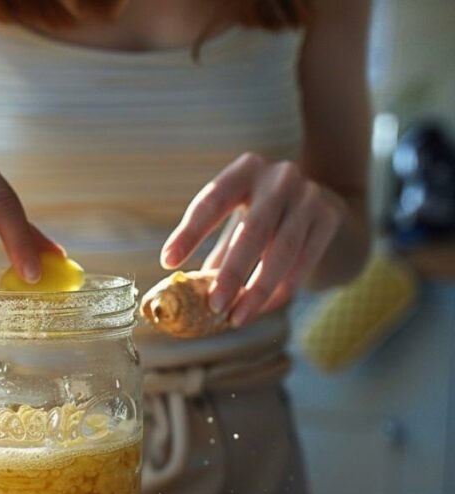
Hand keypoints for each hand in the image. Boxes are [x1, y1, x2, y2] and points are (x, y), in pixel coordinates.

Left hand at [161, 153, 345, 326]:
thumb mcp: (240, 221)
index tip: (168, 262)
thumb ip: (217, 251)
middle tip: (214, 306)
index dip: (189, 234)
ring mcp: (309, 195)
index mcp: (245, 170)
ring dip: (257, 290)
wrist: (329, 205)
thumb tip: (183, 293)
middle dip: (231, 273)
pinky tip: (262, 309)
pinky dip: (281, 290)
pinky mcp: (330, 218)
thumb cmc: (266, 218)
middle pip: (251, 231)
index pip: (212, 202)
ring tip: (237, 318)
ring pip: (281, 252)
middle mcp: (280, 177)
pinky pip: (303, 262)